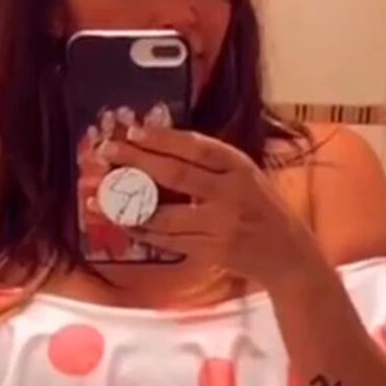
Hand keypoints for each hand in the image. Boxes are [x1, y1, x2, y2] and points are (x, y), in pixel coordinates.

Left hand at [99, 126, 315, 288]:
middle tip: (105, 152)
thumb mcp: (243, 174)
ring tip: (98, 193)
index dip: (163, 139)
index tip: (133, 131)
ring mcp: (219, 226)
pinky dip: (138, 229)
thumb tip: (155, 141)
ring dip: (126, 204)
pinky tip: (117, 219)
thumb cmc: (259, 206)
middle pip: (175, 175)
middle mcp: (230, 194)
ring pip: (163, 214)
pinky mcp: (209, 251)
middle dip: (135, 162)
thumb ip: (208, 161)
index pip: (196, 147)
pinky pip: (165, 240)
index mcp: (239, 167)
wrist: (288, 255)